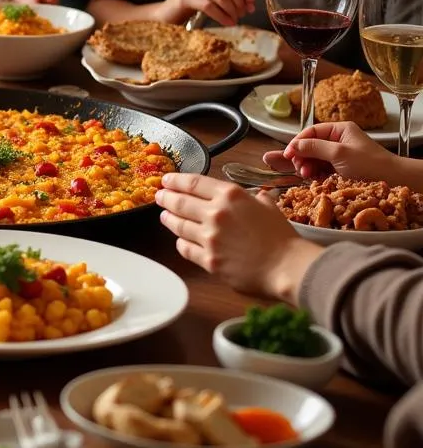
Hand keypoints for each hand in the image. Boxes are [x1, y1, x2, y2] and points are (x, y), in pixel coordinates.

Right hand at [155, 0, 254, 26]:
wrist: (170, 12)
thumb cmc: (195, 5)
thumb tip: (250, 4)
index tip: (251, 4)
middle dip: (240, 4)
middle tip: (242, 15)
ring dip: (232, 11)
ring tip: (234, 20)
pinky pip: (209, 6)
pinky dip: (221, 16)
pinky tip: (227, 22)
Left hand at [155, 172, 321, 302]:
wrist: (288, 267)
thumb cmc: (281, 237)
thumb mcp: (268, 206)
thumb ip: (254, 198)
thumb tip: (253, 196)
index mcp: (229, 196)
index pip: (193, 183)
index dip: (176, 180)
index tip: (167, 180)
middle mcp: (216, 213)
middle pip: (180, 202)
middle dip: (166, 198)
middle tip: (159, 196)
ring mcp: (210, 238)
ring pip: (179, 225)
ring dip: (169, 219)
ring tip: (164, 216)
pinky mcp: (209, 260)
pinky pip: (186, 248)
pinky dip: (180, 242)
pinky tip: (180, 239)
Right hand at [263, 120, 413, 187]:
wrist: (395, 182)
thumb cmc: (370, 164)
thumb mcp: (339, 153)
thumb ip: (314, 147)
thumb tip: (293, 145)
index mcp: (340, 130)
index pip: (311, 132)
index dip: (297, 142)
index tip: (287, 154)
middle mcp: (339, 141)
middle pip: (311, 146)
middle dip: (302, 157)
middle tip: (299, 169)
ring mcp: (340, 156)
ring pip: (315, 159)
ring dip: (308, 167)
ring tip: (306, 176)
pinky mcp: (342, 171)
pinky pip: (322, 170)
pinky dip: (316, 174)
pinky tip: (313, 180)